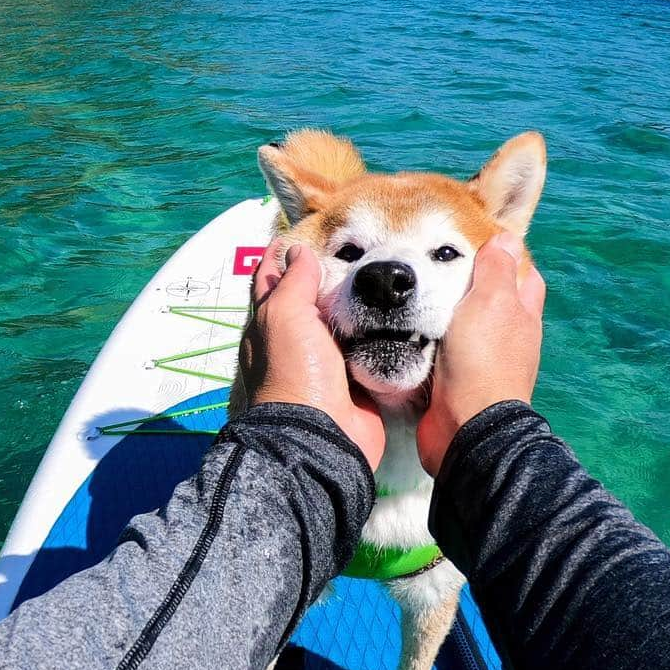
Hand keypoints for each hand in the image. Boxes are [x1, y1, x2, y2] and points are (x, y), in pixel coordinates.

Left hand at [240, 239, 385, 469]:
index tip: (306, 233)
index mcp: (271, 324)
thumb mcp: (284, 315)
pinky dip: (381, 334)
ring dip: (361, 306)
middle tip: (361, 251)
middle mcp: (297, 341)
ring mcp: (327, 362)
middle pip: (312, 300)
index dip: (283, 256)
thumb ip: (294, 281)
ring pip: (344, 323)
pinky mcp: (357, 380)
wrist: (323, 435)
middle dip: (330, 277)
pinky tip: (399, 313)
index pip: (272, 280)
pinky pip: (369, 350)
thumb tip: (298, 250)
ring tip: (384, 276)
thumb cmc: (295, 370)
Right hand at [417, 233, 545, 475]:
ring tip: (415, 295)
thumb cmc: (482, 360)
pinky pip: (442, 354)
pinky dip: (428, 341)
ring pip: (464, 327)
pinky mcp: (456, 383)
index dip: (508, 256)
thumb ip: (496, 268)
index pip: (524, 276)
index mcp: (521, 315)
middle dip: (471, 284)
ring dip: (444, 313)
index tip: (480, 242)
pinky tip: (406, 331)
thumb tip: (507, 237)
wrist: (465, 427)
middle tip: (438, 266)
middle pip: (494, 300)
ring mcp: (482, 362)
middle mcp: (507, 338)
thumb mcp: (490, 301)